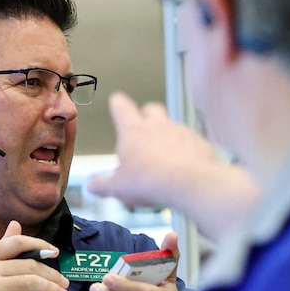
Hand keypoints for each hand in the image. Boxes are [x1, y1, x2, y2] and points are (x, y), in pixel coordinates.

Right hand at [87, 92, 258, 241]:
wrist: (190, 183)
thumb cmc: (149, 182)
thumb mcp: (118, 187)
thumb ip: (103, 184)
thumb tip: (91, 185)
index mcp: (133, 130)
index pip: (122, 106)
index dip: (118, 104)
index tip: (117, 102)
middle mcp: (157, 125)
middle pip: (151, 108)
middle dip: (146, 115)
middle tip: (142, 130)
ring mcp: (180, 131)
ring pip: (172, 124)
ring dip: (166, 134)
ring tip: (163, 154)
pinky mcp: (199, 142)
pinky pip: (190, 140)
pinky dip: (185, 148)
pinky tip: (183, 164)